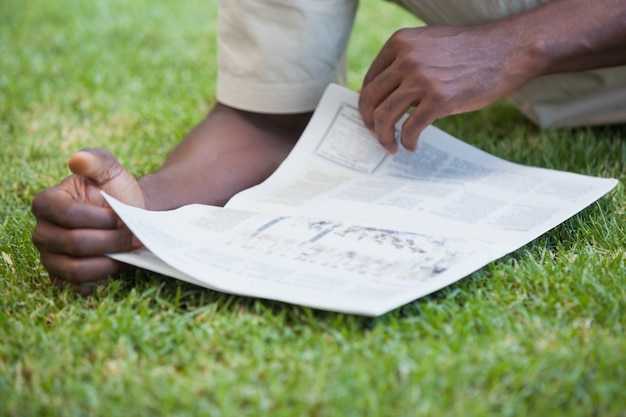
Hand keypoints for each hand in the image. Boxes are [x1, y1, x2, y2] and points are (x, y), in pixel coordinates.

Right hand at [31, 148, 144, 294]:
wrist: (129, 215)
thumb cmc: (117, 191)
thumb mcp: (110, 171)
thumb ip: (96, 161)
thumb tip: (78, 160)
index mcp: (47, 202)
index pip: (68, 215)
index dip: (100, 219)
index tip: (123, 217)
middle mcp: (42, 231)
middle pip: (75, 243)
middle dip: (111, 241)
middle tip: (134, 237)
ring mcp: (50, 256)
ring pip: (75, 268)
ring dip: (108, 262)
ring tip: (127, 252)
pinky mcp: (62, 275)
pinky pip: (74, 285)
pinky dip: (96, 281)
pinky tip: (112, 270)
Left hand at [359, 24, 542, 152]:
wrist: (508, 49)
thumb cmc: (469, 51)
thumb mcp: (428, 45)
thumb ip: (404, 63)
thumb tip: (378, 94)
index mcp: (400, 43)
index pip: (370, 80)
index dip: (366, 103)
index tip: (369, 118)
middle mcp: (406, 58)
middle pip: (370, 99)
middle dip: (369, 123)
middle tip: (375, 135)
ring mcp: (421, 78)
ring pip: (384, 116)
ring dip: (383, 137)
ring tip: (390, 147)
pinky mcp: (439, 99)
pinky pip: (410, 128)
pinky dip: (407, 142)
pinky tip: (412, 146)